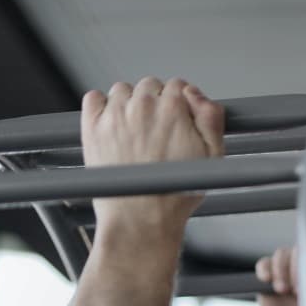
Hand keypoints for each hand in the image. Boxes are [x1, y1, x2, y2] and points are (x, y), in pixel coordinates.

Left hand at [81, 77, 224, 242]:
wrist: (141, 221)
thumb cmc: (175, 196)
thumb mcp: (213, 157)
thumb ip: (211, 118)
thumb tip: (197, 95)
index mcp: (173, 109)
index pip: (177, 85)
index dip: (180, 102)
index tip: (177, 118)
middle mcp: (142, 106)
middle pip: (150, 85)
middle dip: (155, 101)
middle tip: (156, 129)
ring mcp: (114, 115)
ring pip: (122, 90)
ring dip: (129, 103)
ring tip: (134, 131)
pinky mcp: (92, 127)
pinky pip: (93, 99)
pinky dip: (101, 106)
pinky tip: (112, 126)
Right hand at [255, 246, 305, 305]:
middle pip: (299, 249)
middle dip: (297, 264)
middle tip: (297, 288)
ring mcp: (287, 275)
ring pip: (282, 254)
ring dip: (281, 268)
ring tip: (283, 289)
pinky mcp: (268, 284)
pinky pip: (264, 265)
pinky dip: (264, 268)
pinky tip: (267, 279)